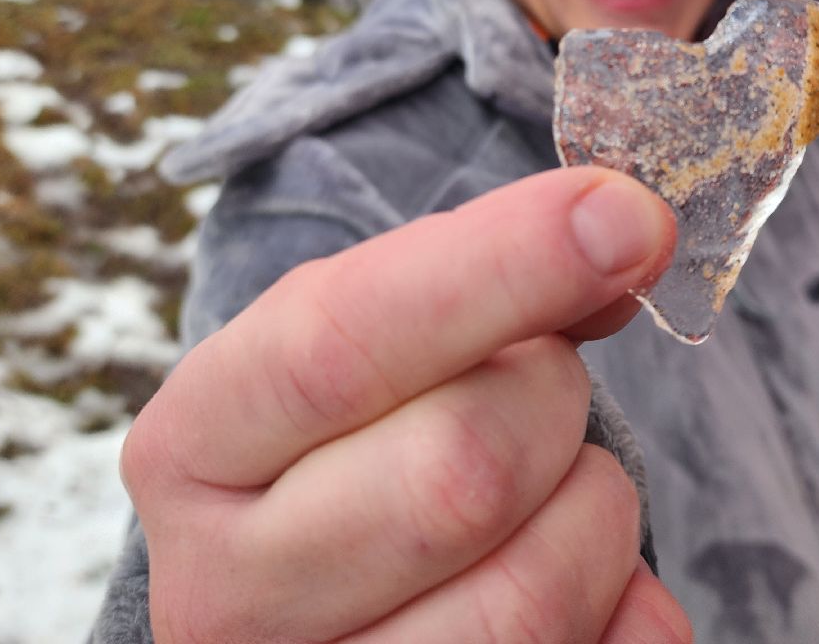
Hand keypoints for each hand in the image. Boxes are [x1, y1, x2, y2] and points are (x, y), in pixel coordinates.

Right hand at [122, 167, 693, 643]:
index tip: (623, 215)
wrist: (320, 597)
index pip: (339, 348)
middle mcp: (225, 596)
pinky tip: (581, 576)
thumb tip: (622, 230)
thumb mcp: (377, 348)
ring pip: (532, 595)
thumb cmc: (359, 444)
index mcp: (192, 449)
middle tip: (546, 390)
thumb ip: (485, 282)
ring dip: (595, 511)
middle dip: (551, 403)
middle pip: (459, 477)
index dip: (499, 269)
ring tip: (558, 487)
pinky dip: (626, 603)